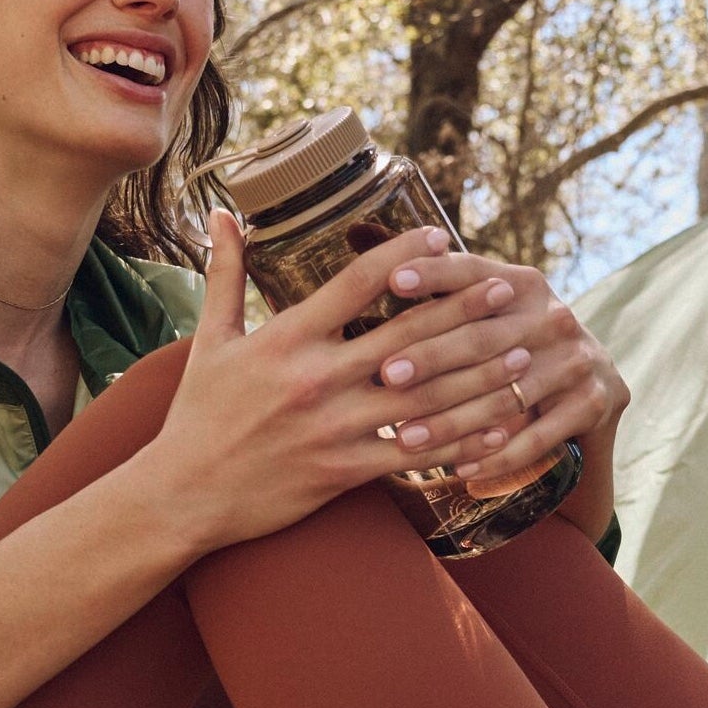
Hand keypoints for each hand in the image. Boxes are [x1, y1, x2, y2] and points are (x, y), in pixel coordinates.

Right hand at [139, 210, 540, 552]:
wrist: (183, 495)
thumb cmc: (197, 415)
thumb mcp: (209, 339)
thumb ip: (225, 273)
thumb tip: (222, 212)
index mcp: (288, 338)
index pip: (357, 283)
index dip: (405, 255)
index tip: (443, 236)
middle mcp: (318, 379)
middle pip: (407, 337)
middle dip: (464, 311)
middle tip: (508, 290)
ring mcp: (335, 428)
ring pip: (425, 398)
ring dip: (480, 376)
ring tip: (524, 354)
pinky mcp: (345, 472)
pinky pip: (416, 455)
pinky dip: (460, 442)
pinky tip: (499, 430)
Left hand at [364, 247, 630, 486]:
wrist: (588, 393)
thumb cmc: (511, 349)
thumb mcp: (482, 313)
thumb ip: (432, 287)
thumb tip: (357, 237)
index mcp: (522, 284)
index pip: (474, 272)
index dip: (435, 274)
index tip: (393, 280)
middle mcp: (554, 315)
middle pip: (485, 337)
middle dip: (432, 357)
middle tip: (385, 375)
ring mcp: (578, 358)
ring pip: (506, 393)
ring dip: (454, 419)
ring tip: (405, 439)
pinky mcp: (594, 402)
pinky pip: (540, 436)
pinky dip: (499, 456)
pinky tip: (461, 470)